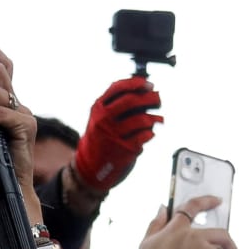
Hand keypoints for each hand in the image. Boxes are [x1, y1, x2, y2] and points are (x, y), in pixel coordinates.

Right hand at [73, 77, 163, 191]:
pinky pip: (145, 136)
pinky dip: (151, 133)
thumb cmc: (101, 136)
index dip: (135, 83)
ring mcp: (113, 135)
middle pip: (131, 101)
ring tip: (158, 119)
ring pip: (141, 120)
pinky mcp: (124, 150)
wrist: (91, 165)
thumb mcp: (100, 116)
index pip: (117, 88)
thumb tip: (144, 89)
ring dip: (154, 118)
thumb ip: (116, 102)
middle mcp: (103, 120)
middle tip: (158, 99)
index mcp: (98, 108)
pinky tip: (149, 133)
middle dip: (149, 97)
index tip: (148, 84)